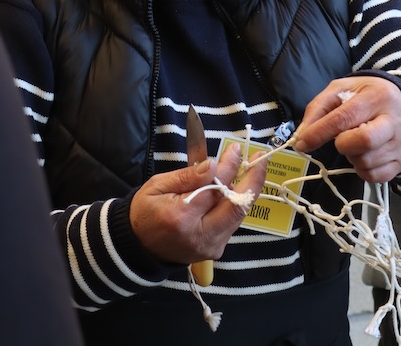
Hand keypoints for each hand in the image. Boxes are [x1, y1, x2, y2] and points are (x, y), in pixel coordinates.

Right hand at [130, 143, 266, 263]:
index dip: (229, 167)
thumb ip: (187, 176)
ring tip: (253, 168)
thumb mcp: (157, 186)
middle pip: (237, 207)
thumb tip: (213, 164)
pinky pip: (232, 222)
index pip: (214, 188)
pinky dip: (236, 203)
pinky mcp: (215, 250)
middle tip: (261, 158)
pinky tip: (237, 187)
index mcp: (181, 218)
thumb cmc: (145, 212)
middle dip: (254, 180)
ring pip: (238, 215)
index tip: (236, 150)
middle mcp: (200, 235)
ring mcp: (210, 246)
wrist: (139, 247)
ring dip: (247, 190)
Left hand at [292, 76, 400, 182]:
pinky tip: (364, 154)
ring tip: (355, 142)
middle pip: (364, 141)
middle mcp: (394, 121)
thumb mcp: (340, 90)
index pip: (345, 118)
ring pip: (366, 162)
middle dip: (342, 145)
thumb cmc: (366, 96)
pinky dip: (361, 169)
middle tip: (340, 139)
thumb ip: (318, 108)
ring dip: (351, 156)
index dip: (319, 133)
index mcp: (377, 97)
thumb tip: (302, 135)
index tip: (302, 143)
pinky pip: (374, 175)